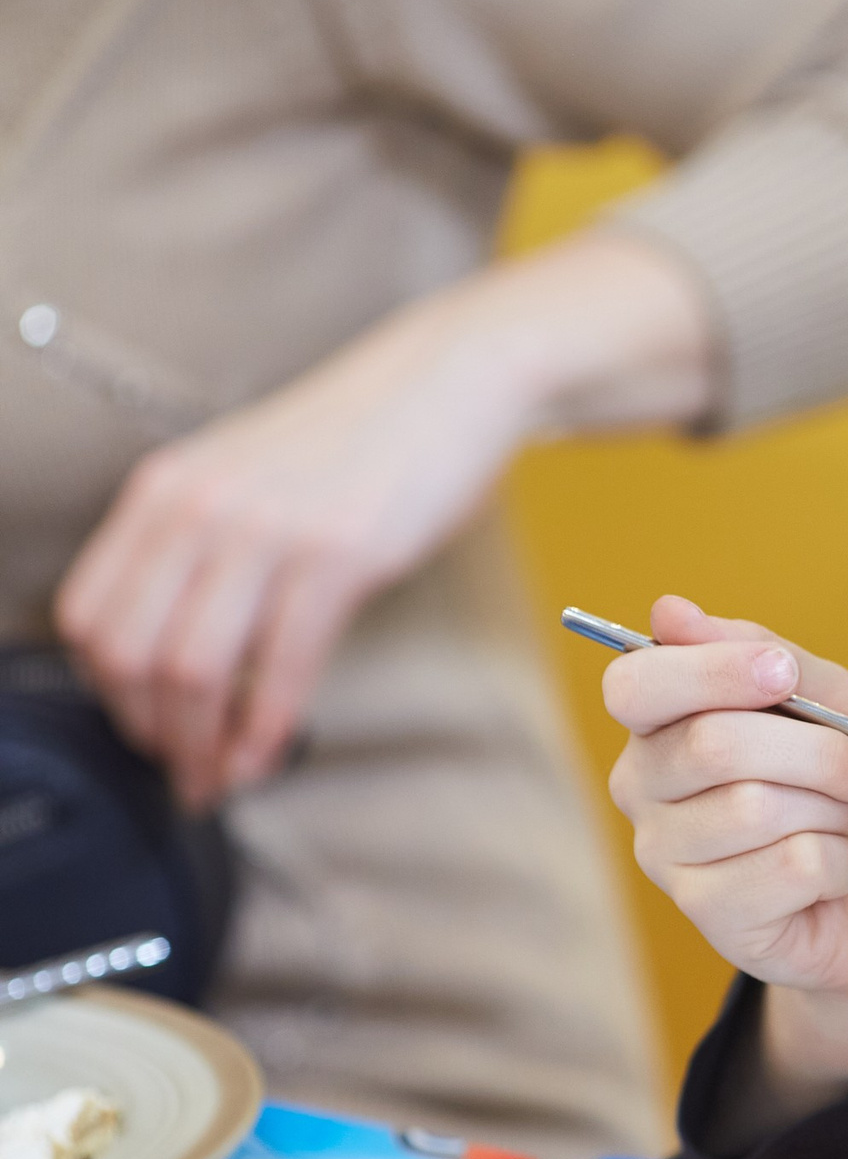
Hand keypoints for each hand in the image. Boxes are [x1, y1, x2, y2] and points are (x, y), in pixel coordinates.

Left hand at [54, 233, 710, 810]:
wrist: (447, 382)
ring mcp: (267, 531)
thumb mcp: (248, 475)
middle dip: (151, 732)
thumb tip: (185, 637)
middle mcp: (200, 508)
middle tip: (182, 769)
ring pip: (195, 668)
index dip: (105, 691)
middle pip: (132, 653)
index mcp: (166, 489)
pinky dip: (267, 728)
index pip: (90, 612)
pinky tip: (269, 753)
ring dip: (203, 744)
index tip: (141, 726)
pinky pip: (284, 665)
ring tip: (221, 776)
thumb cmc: (361, 437)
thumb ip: (204, 541)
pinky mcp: (338, 557)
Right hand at [605, 596, 847, 1080]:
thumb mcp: (838, 709)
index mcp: (660, 724)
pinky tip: (834, 872)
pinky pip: (794, 864)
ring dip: (836, 810)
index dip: (715, 671)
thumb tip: (669, 611)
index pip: (636, 683)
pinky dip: (842, 860)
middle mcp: (643, 788)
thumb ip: (771, 658)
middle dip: (818, 751)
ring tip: (844, 825)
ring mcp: (666, 857)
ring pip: (757, 806)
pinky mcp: (710, 916)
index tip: (785, 675)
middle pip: (713, 742)